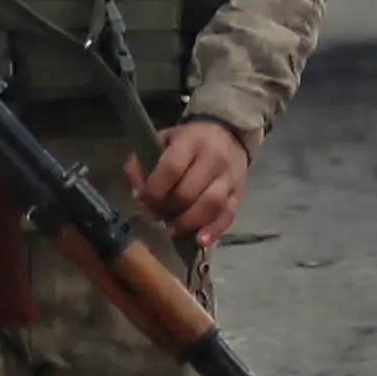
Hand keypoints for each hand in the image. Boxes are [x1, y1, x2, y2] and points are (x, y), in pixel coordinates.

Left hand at [126, 119, 252, 249]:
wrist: (227, 135)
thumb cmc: (187, 141)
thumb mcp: (161, 140)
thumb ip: (141, 164)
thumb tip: (138, 196)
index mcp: (190, 140)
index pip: (171, 168)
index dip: (154, 190)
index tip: (143, 202)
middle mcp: (213, 158)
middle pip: (189, 191)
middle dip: (168, 209)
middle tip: (156, 216)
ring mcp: (229, 177)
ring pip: (211, 205)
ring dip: (187, 223)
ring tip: (172, 229)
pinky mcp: (238, 194)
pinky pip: (228, 216)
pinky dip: (214, 230)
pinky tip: (199, 241)